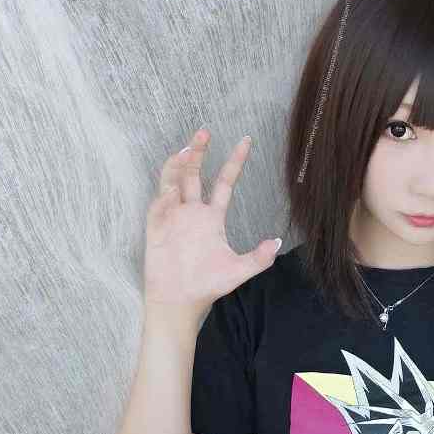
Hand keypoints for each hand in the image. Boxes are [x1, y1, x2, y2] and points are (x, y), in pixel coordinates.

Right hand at [143, 129, 280, 313]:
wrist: (180, 302)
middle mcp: (192, 212)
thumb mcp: (238, 271)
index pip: (224, 182)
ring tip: (186, 151)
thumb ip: (259, 257)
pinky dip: (165, 195)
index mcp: (212, 218)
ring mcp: (173, 217)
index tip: (245, 141)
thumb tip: (277, 242)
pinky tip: (172, 188)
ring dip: (178, 166)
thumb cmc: (207, 285)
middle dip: (198, 153)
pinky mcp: (156, 227)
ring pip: (174, 182)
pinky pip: (159, 205)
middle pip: (194, 174)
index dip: (234, 162)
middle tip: (204, 132)